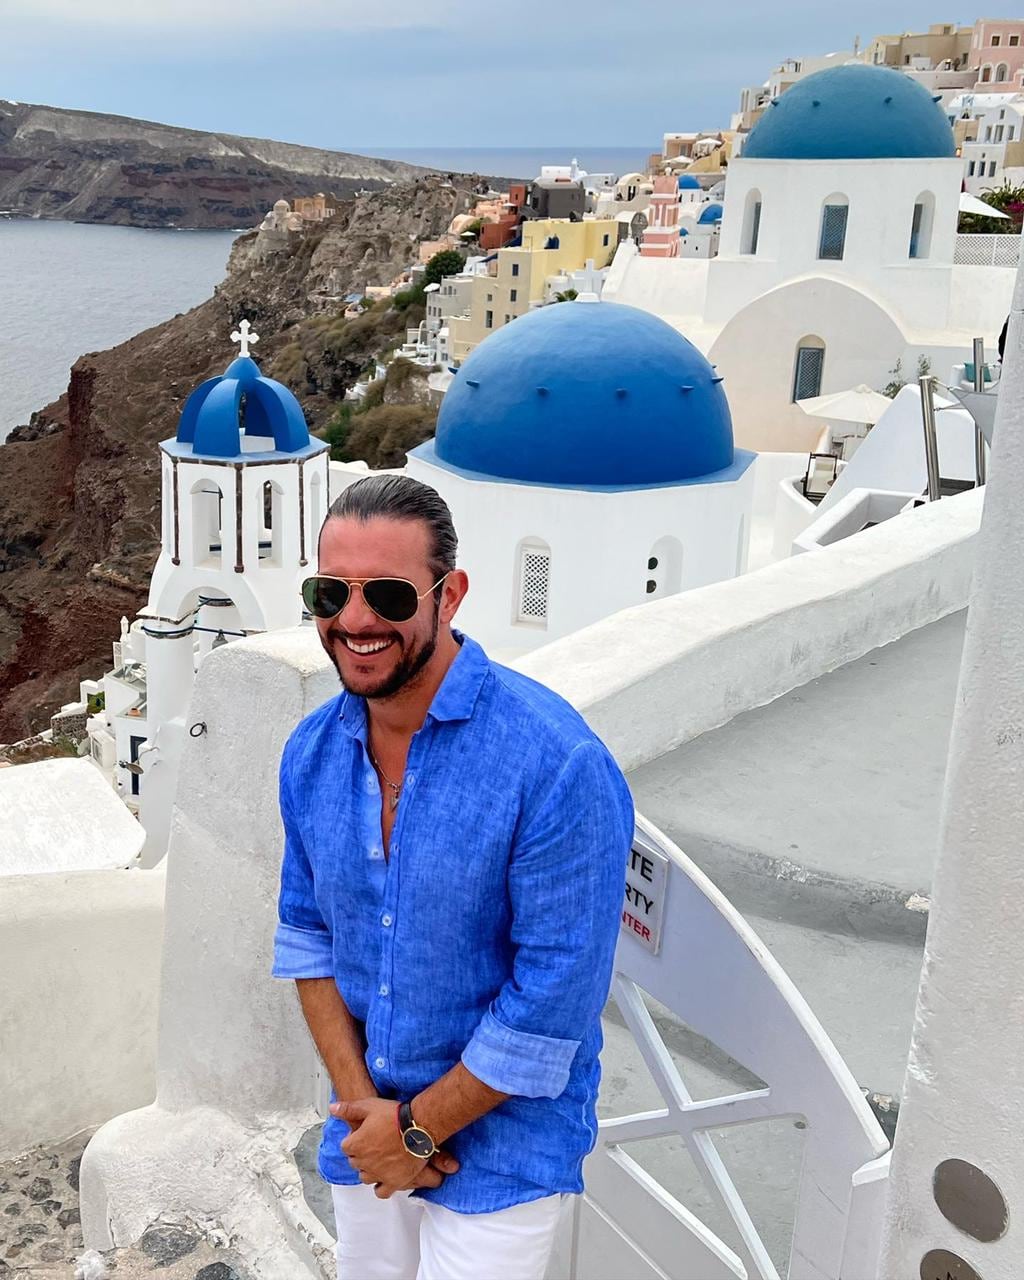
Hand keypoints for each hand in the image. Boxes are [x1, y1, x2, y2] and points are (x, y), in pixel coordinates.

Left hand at [332, 1098, 458, 1198]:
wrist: (419, 1127)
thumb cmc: (395, 1115)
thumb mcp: (370, 1106)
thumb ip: (349, 1109)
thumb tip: (333, 1109)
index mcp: (356, 1144)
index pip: (345, 1146)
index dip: (354, 1139)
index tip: (364, 1134)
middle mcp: (364, 1162)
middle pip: (355, 1162)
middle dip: (360, 1154)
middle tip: (373, 1144)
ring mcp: (378, 1174)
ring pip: (365, 1177)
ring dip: (369, 1169)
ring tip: (379, 1160)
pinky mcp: (393, 1182)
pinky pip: (381, 1192)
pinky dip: (381, 1187)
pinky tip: (385, 1177)